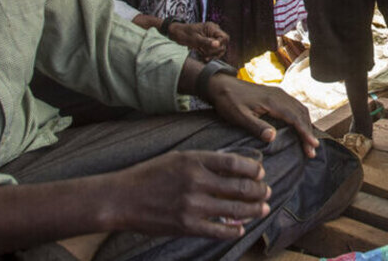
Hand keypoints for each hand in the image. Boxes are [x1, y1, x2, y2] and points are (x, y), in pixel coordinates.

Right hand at [103, 149, 269, 238]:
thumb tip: (234, 167)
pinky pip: (219, 230)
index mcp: (194, 160)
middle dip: (260, 191)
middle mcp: (196, 181)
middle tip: (267, 192)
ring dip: (254, 210)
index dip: (253, 169)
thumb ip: (204, 161)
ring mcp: (192, 205)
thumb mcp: (177, 158)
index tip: (261, 173)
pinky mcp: (186, 225)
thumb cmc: (149, 175)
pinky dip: (234, 229)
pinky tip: (240, 228)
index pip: (235, 163)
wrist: (121, 199)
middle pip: (241, 187)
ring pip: (235, 209)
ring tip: (263, 209)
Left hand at [167, 21, 228, 61]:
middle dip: (215, 51)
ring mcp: (211, 36)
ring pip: (219, 48)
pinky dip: (209, 54)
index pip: (224, 37)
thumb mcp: (195, 40)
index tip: (213, 49)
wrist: (177, 33)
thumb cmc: (185, 34)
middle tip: (205, 55)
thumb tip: (218, 45)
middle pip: (223, 44)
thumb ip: (207, 42)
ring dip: (212, 54)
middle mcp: (214, 31)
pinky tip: (203, 57)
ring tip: (204, 57)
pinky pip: (213, 49)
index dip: (221, 45)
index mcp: (212, 28)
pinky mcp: (209, 41)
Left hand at [208, 74, 320, 158]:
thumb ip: (256, 126)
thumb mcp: (239, 116)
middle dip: (309, 132)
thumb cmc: (228, 101)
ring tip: (309, 142)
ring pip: (300, 109)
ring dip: (306, 125)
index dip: (305, 132)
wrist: (221, 85)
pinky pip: (294, 106)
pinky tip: (300, 127)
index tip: (312, 146)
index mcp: (272, 101)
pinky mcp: (276, 95)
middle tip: (311, 151)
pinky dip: (301, 118)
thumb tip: (273, 137)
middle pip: (301, 114)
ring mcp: (279, 93)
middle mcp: (279, 95)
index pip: (295, 118)